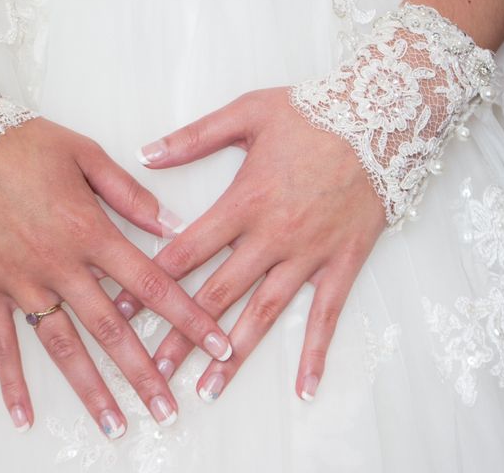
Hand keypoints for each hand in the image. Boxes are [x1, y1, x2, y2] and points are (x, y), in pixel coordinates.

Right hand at [0, 117, 231, 434]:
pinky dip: (11, 381)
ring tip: (116, 425)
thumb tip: (173, 226)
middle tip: (169, 409)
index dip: (189, 317)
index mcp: (92, 232)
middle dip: (145, 372)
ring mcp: (22, 282)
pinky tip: (25, 415)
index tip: (216, 344)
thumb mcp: (87, 155)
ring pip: (63, 346)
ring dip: (92, 389)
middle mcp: (62, 266)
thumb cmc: (24, 145)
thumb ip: (132, 195)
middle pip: (112, 329)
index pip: (152, 285)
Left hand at [115, 87, 386, 401]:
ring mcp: (309, 256)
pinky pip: (327, 316)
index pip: (186, 252)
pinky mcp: (342, 263)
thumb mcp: (247, 112)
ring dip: (233, 355)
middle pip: (217, 295)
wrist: (381, 117)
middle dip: (181, 335)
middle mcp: (272, 237)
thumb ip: (193, 137)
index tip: (122, 312)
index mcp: (243, 202)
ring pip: (264, 314)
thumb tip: (144, 154)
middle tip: (153, 371)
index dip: (150, 283)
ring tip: (207, 390)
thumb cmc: (312, 114)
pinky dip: (316, 353)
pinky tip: (304, 388)